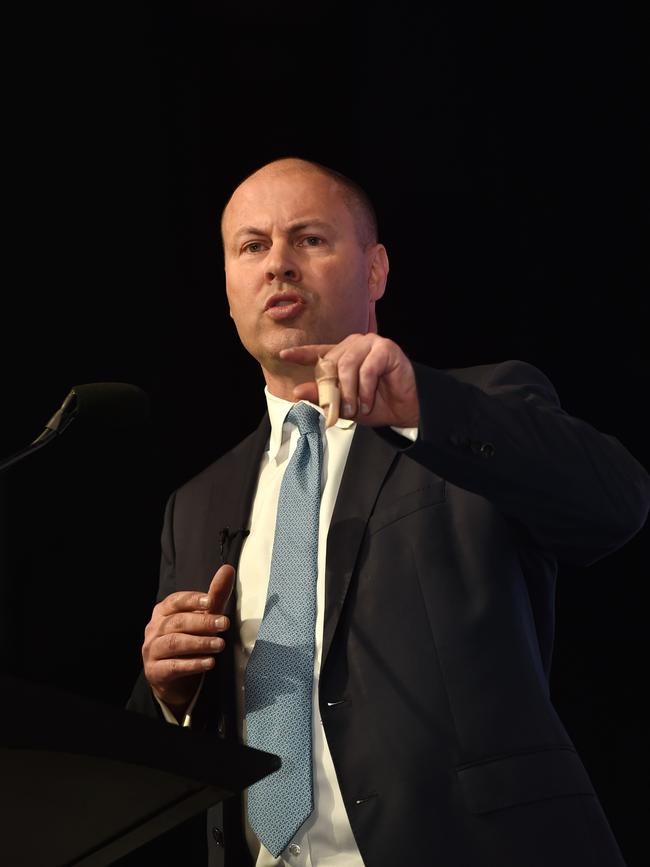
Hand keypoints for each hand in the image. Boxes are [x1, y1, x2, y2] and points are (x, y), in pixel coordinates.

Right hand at [142, 564, 234, 715]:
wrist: (175, 682)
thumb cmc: (190, 645)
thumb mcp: (203, 620)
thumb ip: (215, 597)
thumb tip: (228, 569)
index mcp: (163, 612)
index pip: (176, 601)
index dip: (193, 600)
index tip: (211, 601)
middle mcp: (154, 629)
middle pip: (177, 622)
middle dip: (202, 622)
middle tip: (224, 624)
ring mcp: (152, 651)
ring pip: (174, 643)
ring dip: (199, 643)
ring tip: (220, 645)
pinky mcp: (155, 672)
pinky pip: (173, 666)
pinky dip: (192, 664)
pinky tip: (209, 663)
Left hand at [280, 333, 418, 427]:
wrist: (405, 410)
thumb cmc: (375, 405)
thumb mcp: (343, 405)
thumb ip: (321, 396)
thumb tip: (297, 392)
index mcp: (343, 355)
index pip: (318, 352)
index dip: (301, 353)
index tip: (283, 354)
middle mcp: (355, 345)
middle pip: (331, 363)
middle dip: (332, 390)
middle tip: (340, 409)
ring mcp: (371, 344)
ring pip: (347, 365)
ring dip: (349, 392)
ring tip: (356, 408)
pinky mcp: (386, 349)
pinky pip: (367, 369)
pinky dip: (365, 390)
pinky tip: (367, 402)